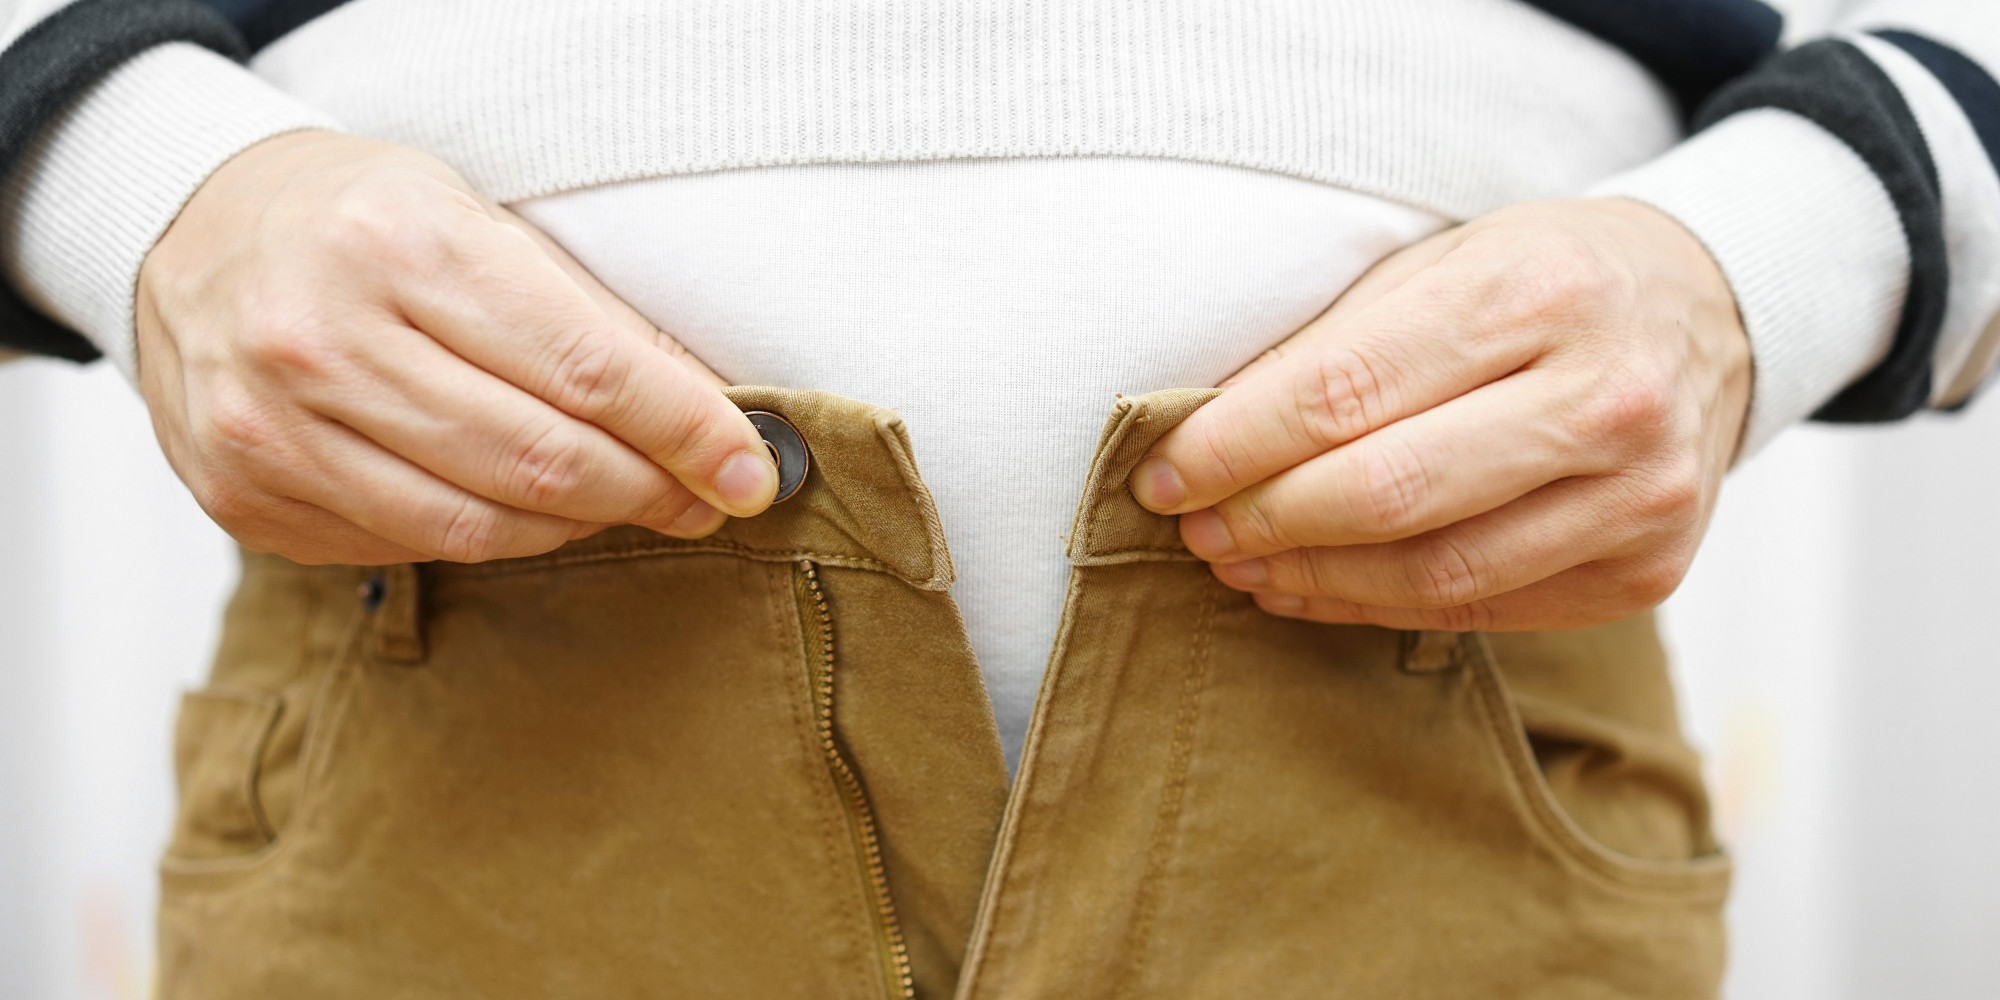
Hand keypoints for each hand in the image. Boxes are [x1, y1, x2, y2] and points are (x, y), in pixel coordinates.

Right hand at [136, 130, 778, 564]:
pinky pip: (407, 546)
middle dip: (647, 489)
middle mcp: (320, 337)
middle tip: (701, 497)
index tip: (749, 469)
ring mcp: (270, 427)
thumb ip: (587, 317)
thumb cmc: (360, 219)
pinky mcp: (246, 497)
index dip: (686, 431)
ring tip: (624, 502)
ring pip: (476, 525)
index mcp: (396, 244)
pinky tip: (522, 507)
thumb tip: (707, 417)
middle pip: (538, 459)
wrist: (189, 230)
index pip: (586, 367)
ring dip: (578, 525)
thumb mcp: (475, 219)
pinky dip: (489, 535)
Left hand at [1130, 199, 1751, 630]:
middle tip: (1194, 527)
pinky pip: (1480, 610)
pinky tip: (1311, 587)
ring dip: (1310, 577)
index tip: (1161, 472)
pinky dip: (1375, 606)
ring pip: (1434, 572)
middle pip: (1387, 493)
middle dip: (1263, 519)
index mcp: (1538, 292)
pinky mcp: (1646, 569)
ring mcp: (1639, 495)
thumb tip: (1205, 432)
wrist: (1712, 308)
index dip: (1234, 444)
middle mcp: (1606, 397)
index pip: (1345, 391)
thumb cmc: (1546, 277)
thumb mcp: (1447, 262)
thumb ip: (1339, 342)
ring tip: (1239, 563)